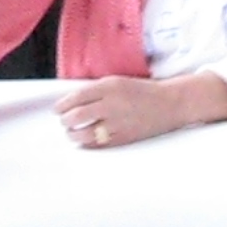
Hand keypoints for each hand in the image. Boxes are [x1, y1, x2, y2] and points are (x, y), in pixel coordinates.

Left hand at [54, 73, 226, 148]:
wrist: (169, 104)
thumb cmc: (142, 91)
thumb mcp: (117, 82)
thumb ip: (95, 91)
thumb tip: (71, 102)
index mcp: (109, 87)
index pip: (76, 97)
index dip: (62, 105)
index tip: (57, 109)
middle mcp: (112, 104)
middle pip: (76, 116)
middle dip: (65, 120)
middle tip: (64, 121)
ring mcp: (118, 123)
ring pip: (84, 133)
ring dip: (73, 134)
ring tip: (72, 132)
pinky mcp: (124, 138)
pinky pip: (98, 144)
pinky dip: (87, 143)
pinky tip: (85, 140)